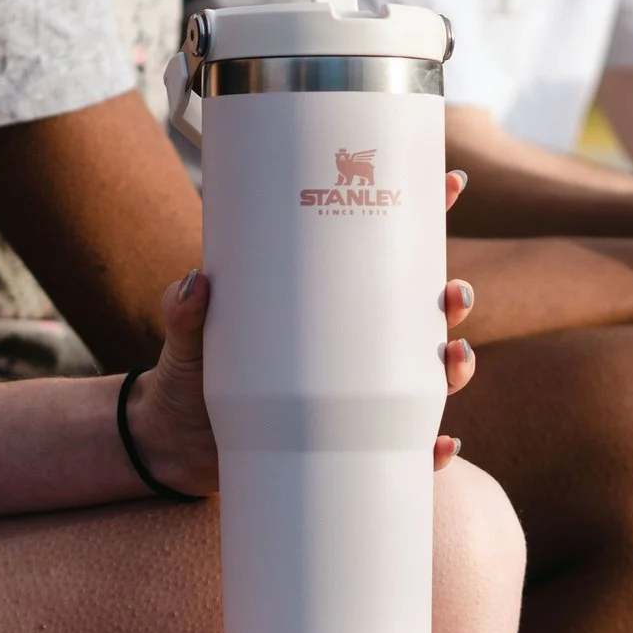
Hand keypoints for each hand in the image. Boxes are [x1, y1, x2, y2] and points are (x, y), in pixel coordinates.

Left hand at [125, 172, 483, 494]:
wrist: (177, 448)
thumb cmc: (189, 376)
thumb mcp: (187, 337)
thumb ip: (184, 310)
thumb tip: (195, 283)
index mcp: (325, 301)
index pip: (384, 249)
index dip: (424, 212)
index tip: (450, 184)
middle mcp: (353, 343)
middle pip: (424, 312)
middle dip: (454, 298)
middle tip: (454, 293)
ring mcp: (357, 393)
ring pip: (428, 374)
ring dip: (456, 365)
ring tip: (455, 357)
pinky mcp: (352, 440)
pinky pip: (404, 445)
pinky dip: (432, 448)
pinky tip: (443, 442)